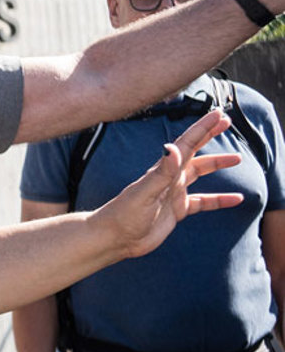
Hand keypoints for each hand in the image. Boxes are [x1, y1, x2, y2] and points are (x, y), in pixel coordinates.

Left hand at [96, 109, 242, 258]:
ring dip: (217, 165)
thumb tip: (172, 148)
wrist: (115, 237)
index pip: (187, 144)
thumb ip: (160, 172)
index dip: (203, 128)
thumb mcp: (144, 192)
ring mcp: (173, 193)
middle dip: (209, 136)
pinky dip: (219, 200)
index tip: (218, 114)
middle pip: (195, 153)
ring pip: (200, 174)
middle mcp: (169, 178)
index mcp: (163, 170)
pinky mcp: (176, 211)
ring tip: (237, 158)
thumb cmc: (124, 214)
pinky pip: (203, 202)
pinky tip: (236, 200)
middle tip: (226, 122)